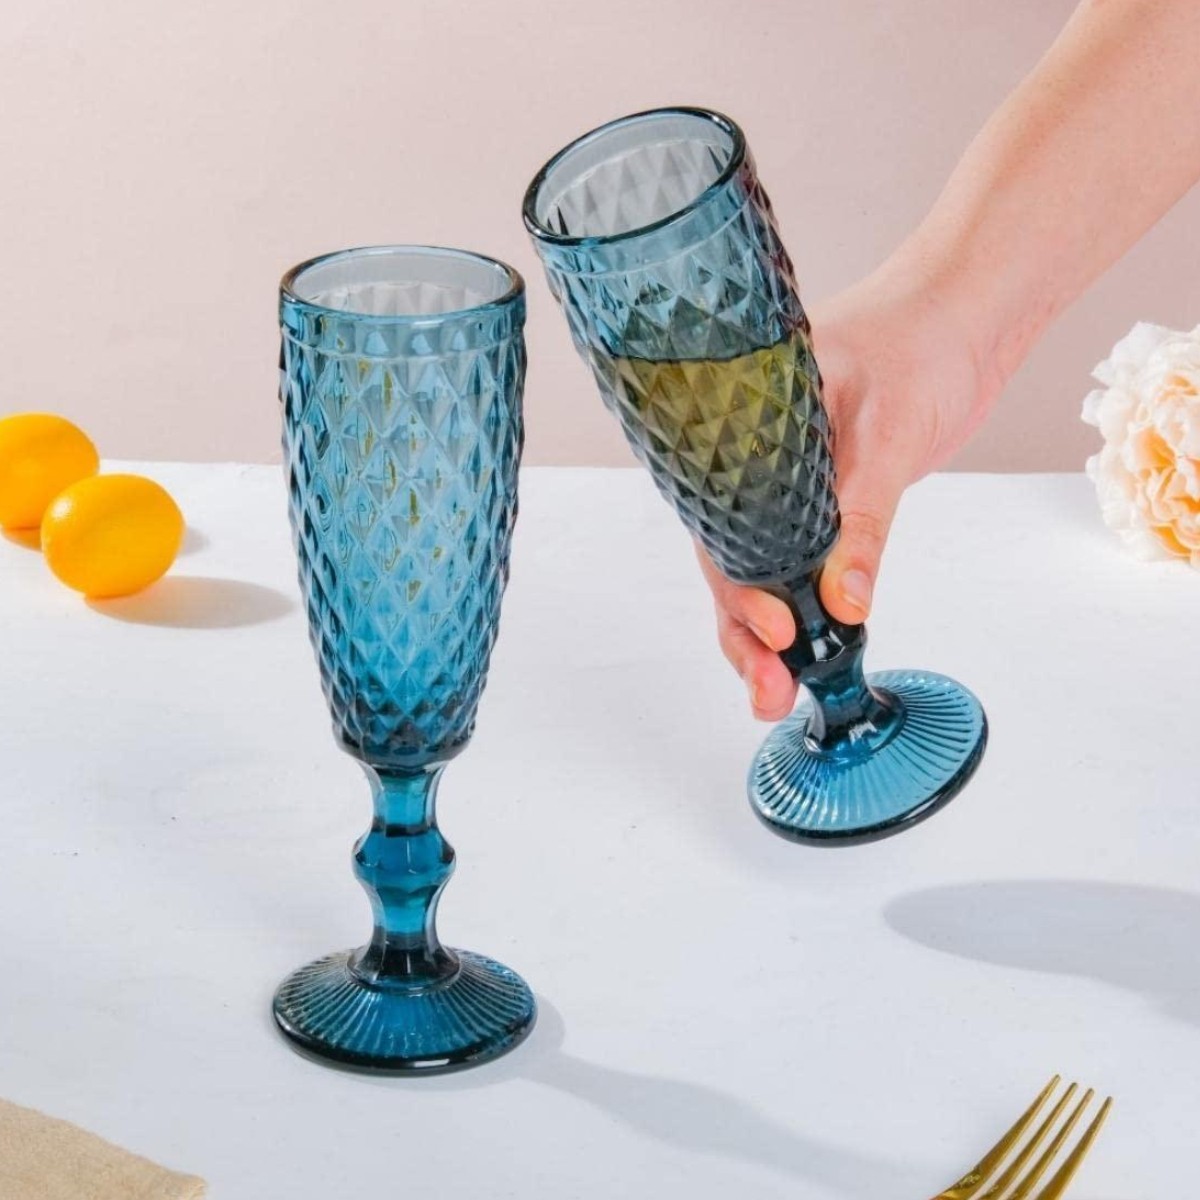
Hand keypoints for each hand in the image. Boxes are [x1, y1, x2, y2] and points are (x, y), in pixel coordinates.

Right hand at [699, 265, 1002, 719]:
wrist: (967, 312)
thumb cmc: (919, 338)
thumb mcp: (888, 434)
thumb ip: (863, 520)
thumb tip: (842, 602)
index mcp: (746, 434)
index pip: (724, 528)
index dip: (740, 588)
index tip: (777, 632)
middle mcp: (758, 466)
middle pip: (734, 563)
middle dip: (747, 633)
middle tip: (768, 691)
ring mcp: (790, 485)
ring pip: (764, 571)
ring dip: (770, 635)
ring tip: (778, 694)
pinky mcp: (827, 498)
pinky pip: (802, 560)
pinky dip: (807, 606)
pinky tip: (813, 646)